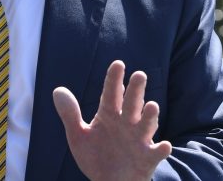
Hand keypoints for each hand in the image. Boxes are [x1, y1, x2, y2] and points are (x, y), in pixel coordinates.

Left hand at [53, 60, 171, 180]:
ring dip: (150, 116)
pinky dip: (161, 149)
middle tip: (139, 75)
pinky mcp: (147, 158)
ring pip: (146, 125)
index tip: (118, 64)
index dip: (114, 79)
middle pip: (131, 104)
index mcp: (109, 116)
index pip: (111, 94)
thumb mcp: (79, 135)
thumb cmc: (96, 155)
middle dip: (135, 91)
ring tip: (152, 105)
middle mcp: (126, 124)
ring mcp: (138, 140)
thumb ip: (70, 114)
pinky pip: (156, 153)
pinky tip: (164, 145)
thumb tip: (57, 90)